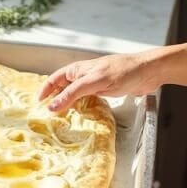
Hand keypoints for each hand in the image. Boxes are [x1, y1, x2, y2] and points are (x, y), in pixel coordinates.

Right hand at [39, 50, 164, 112]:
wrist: (148, 72)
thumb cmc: (123, 71)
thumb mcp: (94, 82)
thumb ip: (73, 94)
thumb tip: (53, 106)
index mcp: (78, 69)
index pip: (54, 79)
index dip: (45, 90)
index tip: (38, 103)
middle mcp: (84, 75)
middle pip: (63, 87)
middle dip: (54, 99)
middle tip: (48, 115)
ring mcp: (94, 83)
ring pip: (75, 94)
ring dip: (68, 105)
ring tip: (61, 118)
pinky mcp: (104, 91)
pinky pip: (87, 100)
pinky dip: (82, 107)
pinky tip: (81, 115)